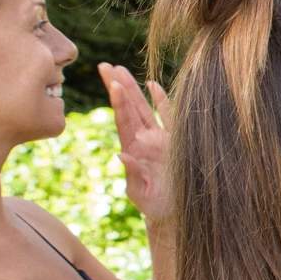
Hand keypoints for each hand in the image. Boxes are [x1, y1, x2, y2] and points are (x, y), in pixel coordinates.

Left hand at [100, 62, 172, 221]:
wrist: (172, 213)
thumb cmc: (155, 206)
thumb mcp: (141, 193)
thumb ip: (133, 174)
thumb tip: (122, 155)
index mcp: (133, 149)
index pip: (123, 120)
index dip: (118, 101)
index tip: (112, 83)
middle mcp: (144, 140)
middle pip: (128, 108)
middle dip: (118, 86)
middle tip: (105, 66)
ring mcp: (158, 138)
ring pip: (144, 108)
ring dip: (133, 89)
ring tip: (120, 69)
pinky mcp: (175, 141)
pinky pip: (168, 117)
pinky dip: (161, 100)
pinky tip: (153, 84)